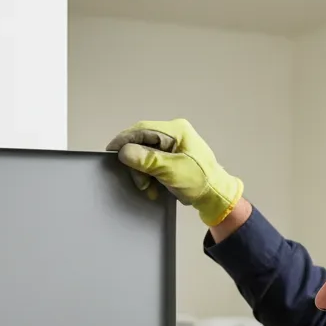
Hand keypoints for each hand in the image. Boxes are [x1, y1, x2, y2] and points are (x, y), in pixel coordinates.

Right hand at [106, 118, 242, 226]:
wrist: (215, 196)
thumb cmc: (199, 181)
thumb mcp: (171, 170)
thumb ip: (147, 159)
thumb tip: (123, 151)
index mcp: (176, 130)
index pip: (142, 129)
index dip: (124, 140)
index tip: (110, 152)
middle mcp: (174, 133)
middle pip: (142, 143)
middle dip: (136, 164)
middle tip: (140, 183)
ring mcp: (173, 145)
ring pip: (144, 155)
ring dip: (142, 173)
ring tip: (148, 188)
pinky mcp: (171, 157)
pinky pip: (152, 162)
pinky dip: (149, 176)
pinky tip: (153, 187)